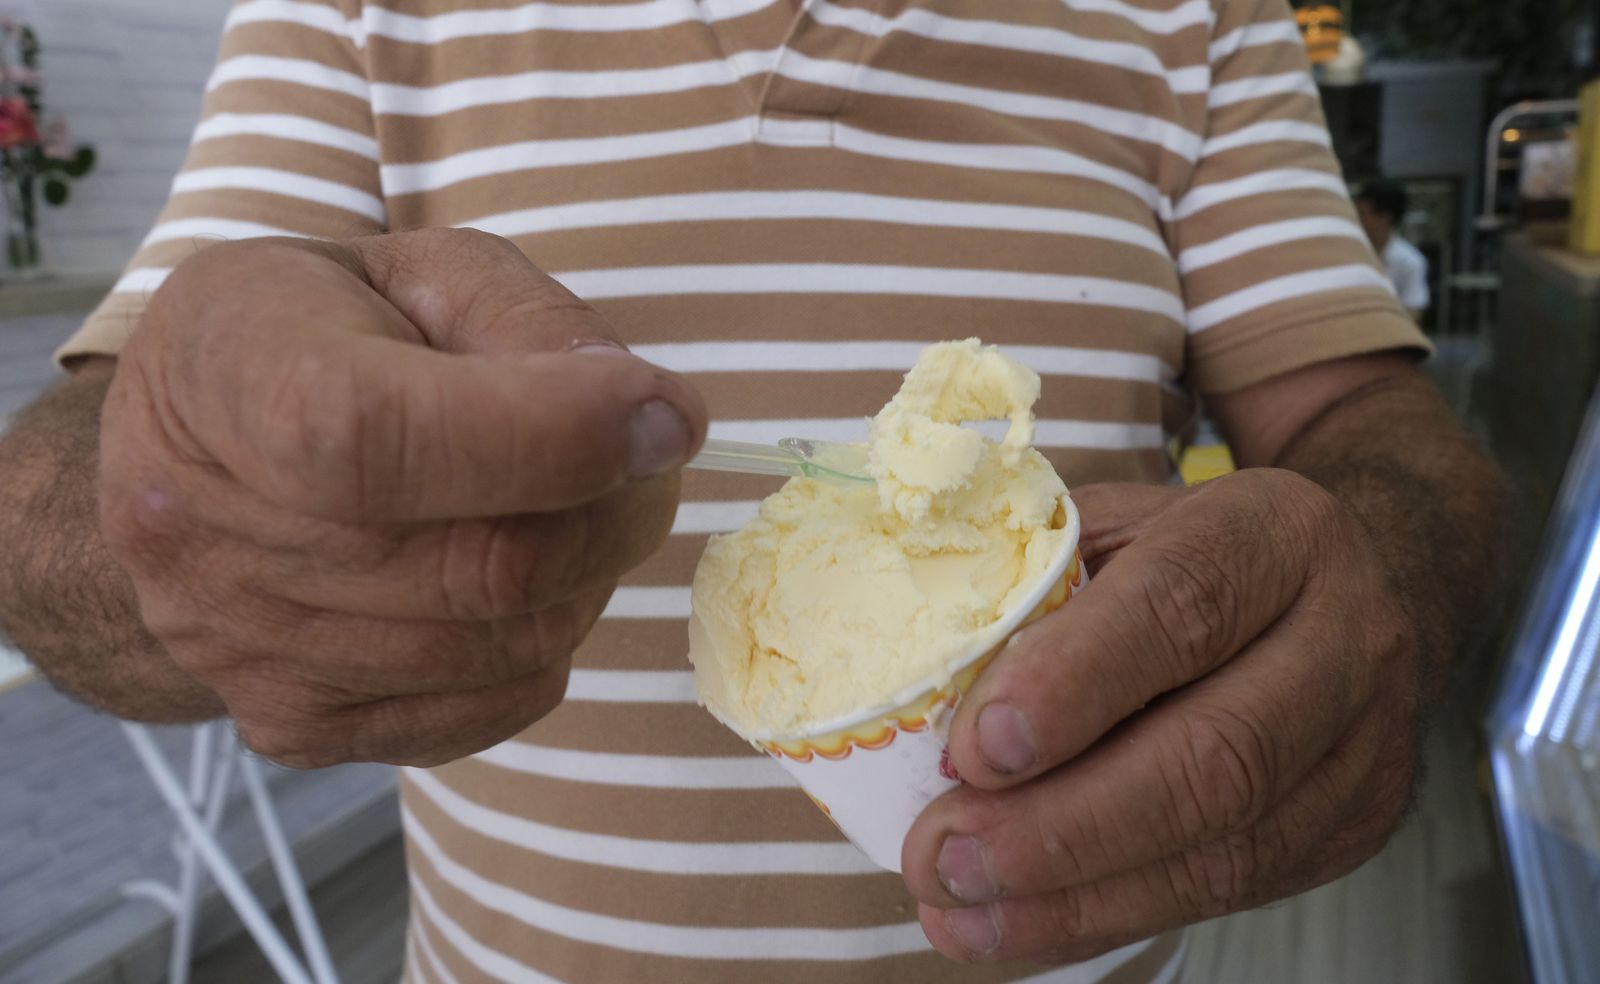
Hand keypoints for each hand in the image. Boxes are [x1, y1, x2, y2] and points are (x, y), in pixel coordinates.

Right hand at [99, 229, 706, 767]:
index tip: (667, 411)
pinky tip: (513, 575)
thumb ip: (533, 326)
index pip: (378, 437)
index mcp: (228, 371)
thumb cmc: (330, 336)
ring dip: (591, 574)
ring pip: (513, 645)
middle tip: (648, 455)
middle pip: (485, 564)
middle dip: (617, 507)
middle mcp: (202, 534)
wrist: (193, 455)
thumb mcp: (423, 270)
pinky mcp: (295, 725)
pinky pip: (496, 705)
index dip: (550, 435)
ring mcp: (244, 650)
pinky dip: (545, 640)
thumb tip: (656, 426)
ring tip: (569, 505)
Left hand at [902, 470, 1420, 962]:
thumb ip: (1033, 581)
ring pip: (1224, 848)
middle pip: (1217, 754)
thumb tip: (912, 678)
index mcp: (1275, 531)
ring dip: (1072, 893)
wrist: (1338, 589)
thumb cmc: (1188, 555)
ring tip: (957, 901)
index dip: (1074, 683)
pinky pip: (1222, 894)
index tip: (974, 748)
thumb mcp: (1116, 525)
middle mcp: (1346, 636)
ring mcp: (1361, 746)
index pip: (1181, 604)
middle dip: (1063, 823)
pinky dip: (1101, 917)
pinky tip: (1013, 923)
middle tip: (944, 853)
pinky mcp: (1348, 830)